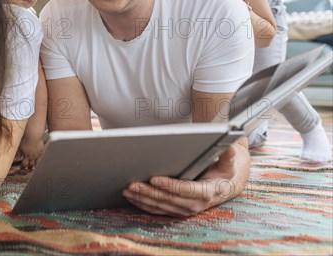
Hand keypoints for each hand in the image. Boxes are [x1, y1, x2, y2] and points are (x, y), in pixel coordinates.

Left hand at [14, 137, 44, 169]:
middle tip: (28, 167)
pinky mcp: (41, 151)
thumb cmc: (25, 141)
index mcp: (26, 157)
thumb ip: (17, 154)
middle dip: (29, 167)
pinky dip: (38, 157)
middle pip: (31, 165)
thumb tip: (15, 159)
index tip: (21, 168)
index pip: (24, 165)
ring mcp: (38, 154)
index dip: (23, 167)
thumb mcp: (19, 148)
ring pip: (36, 162)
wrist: (34, 136)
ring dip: (34, 164)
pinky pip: (40, 155)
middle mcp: (32, 157)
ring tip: (33, 165)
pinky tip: (37, 156)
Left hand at [122, 144, 245, 216]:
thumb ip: (228, 154)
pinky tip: (131, 197)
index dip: (170, 186)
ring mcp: (185, 210)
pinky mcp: (177, 210)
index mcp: (208, 192)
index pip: (186, 190)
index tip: (154, 179)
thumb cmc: (224, 169)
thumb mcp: (230, 160)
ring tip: (127, 190)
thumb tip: (228, 146)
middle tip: (133, 184)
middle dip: (149, 193)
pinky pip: (158, 209)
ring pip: (160, 206)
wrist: (226, 184)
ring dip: (142, 199)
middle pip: (169, 200)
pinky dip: (143, 204)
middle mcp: (196, 204)